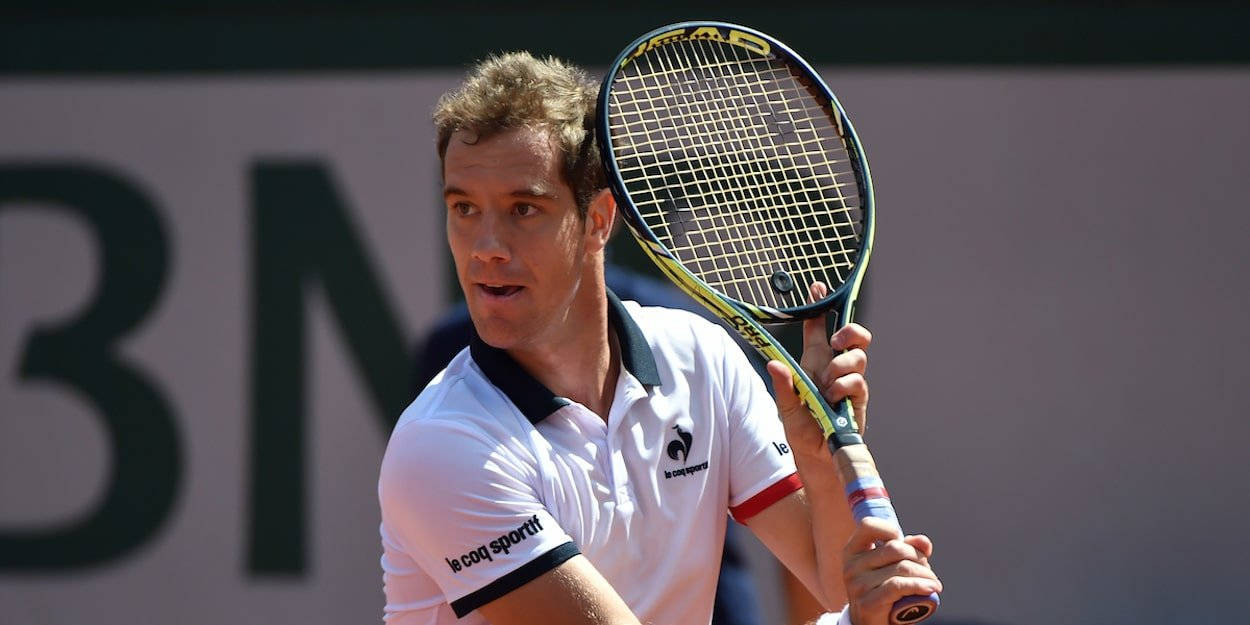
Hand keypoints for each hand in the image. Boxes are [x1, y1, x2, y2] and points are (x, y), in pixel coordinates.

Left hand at [766, 282, 871, 459]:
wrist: (818, 457)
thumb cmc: (802, 430)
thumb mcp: (786, 406)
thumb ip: (783, 385)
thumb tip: (774, 364)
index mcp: (815, 363)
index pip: (818, 329)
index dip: (819, 308)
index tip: (817, 287)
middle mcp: (835, 368)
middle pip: (854, 336)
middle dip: (849, 331)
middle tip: (836, 341)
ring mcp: (850, 382)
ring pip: (857, 357)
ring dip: (840, 367)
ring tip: (827, 386)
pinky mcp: (859, 398)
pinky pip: (857, 381)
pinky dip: (843, 387)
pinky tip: (832, 398)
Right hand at [843, 518, 940, 624]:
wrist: (870, 624)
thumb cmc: (882, 592)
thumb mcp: (890, 568)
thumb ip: (906, 551)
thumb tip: (923, 541)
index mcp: (852, 551)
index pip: (868, 525)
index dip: (890, 530)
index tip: (904, 544)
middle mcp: (851, 566)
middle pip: (895, 548)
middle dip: (919, 558)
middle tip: (927, 571)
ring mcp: (858, 585)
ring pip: (902, 568)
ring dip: (926, 575)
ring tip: (933, 583)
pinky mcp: (868, 602)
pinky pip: (899, 586)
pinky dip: (920, 585)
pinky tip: (931, 588)